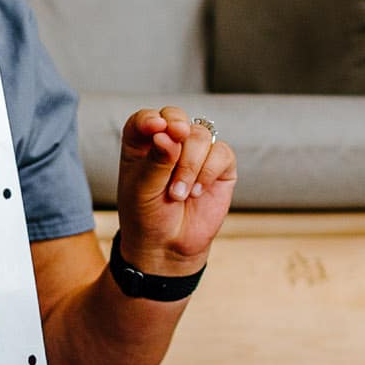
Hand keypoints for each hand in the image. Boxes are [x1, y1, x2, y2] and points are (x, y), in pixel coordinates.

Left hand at [113, 107, 234, 278]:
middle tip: (174, 146)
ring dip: (190, 165)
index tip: (156, 128)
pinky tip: (196, 192)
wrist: (168, 246)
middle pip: (177, 118)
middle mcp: (170, 143)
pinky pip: (221, 152)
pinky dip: (209, 172)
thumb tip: (169, 135)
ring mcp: (196, 153)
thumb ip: (156, 161)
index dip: (150, 119)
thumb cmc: (147, 216)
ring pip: (200, 136)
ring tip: (178, 194)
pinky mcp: (219, 166)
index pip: (145, 119)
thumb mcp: (142, 190)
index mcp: (142, 144)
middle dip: (177, 131)